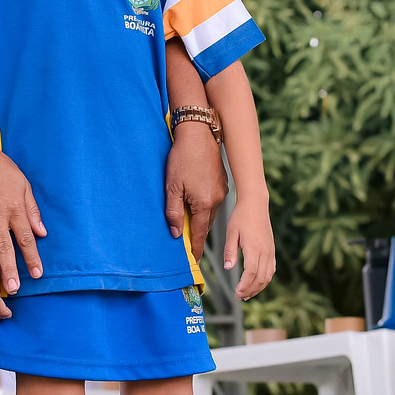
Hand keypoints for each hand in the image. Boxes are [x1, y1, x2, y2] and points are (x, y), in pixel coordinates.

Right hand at [0, 143, 43, 319]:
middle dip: (9, 269)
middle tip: (13, 289)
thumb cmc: (1, 171)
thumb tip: (42, 232)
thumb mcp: (23, 186)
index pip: (26, 238)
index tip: (37, 274)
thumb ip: (32, 211)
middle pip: (4, 248)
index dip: (32, 257)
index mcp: (14, 209)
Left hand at [165, 122, 228, 255]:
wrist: (198, 133)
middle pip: (206, 224)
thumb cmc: (182, 159)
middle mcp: (217, 200)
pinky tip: (195, 200)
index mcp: (204, 203)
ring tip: (189, 222)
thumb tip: (176, 233)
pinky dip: (205, 205)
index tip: (194, 260)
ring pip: (210, 212)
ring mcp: (222, 190)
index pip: (200, 233)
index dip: (196, 248)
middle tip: (187, 244)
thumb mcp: (172, 187)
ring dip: (200, 218)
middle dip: (197, 233)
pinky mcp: (222, 182)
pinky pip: (213, 201)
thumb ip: (174, 213)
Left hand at [226, 196, 275, 299]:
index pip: (251, 273)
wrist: (255, 204)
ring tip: (247, 294)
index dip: (244, 286)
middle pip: (261, 278)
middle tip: (239, 297)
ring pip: (268, 276)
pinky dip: (265, 279)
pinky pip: (271, 269)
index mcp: (254, 247)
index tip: (236, 293)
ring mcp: (270, 251)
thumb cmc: (241, 217)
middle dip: (250, 290)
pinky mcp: (271, 249)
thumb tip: (228, 268)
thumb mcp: (231, 233)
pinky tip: (256, 283)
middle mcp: (265, 251)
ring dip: (258, 287)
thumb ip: (230, 251)